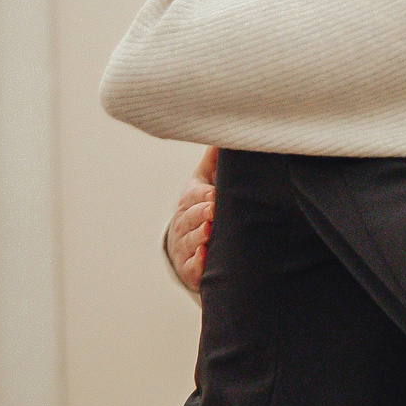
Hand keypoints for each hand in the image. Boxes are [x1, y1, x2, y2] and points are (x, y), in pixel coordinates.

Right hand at [164, 147, 216, 294]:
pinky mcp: (189, 267)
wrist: (187, 243)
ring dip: (199, 237)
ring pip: (189, 240)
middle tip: (212, 211)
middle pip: (190, 218)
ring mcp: (185, 245)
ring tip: (208, 233)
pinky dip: (197, 263)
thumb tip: (221, 138)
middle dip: (200, 214)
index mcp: (190, 201)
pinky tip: (204, 257)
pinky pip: (191, 266)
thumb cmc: (201, 207)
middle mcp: (184, 222)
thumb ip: (213, 163)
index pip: (193, 196)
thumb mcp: (205, 182)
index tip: (213, 194)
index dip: (202, 196)